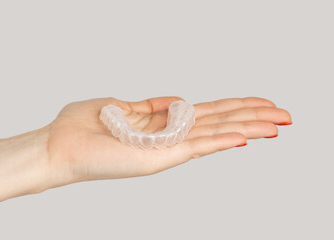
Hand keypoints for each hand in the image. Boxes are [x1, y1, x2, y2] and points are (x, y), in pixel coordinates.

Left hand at [47, 96, 291, 182]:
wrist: (57, 147)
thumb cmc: (82, 127)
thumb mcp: (120, 105)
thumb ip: (150, 104)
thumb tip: (175, 98)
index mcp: (161, 122)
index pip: (206, 112)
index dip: (235, 106)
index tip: (261, 101)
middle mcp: (168, 136)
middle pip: (218, 122)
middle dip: (253, 117)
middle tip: (285, 114)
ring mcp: (165, 149)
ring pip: (214, 134)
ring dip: (248, 128)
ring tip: (278, 124)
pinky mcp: (156, 158)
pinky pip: (194, 147)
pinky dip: (220, 141)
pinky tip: (245, 137)